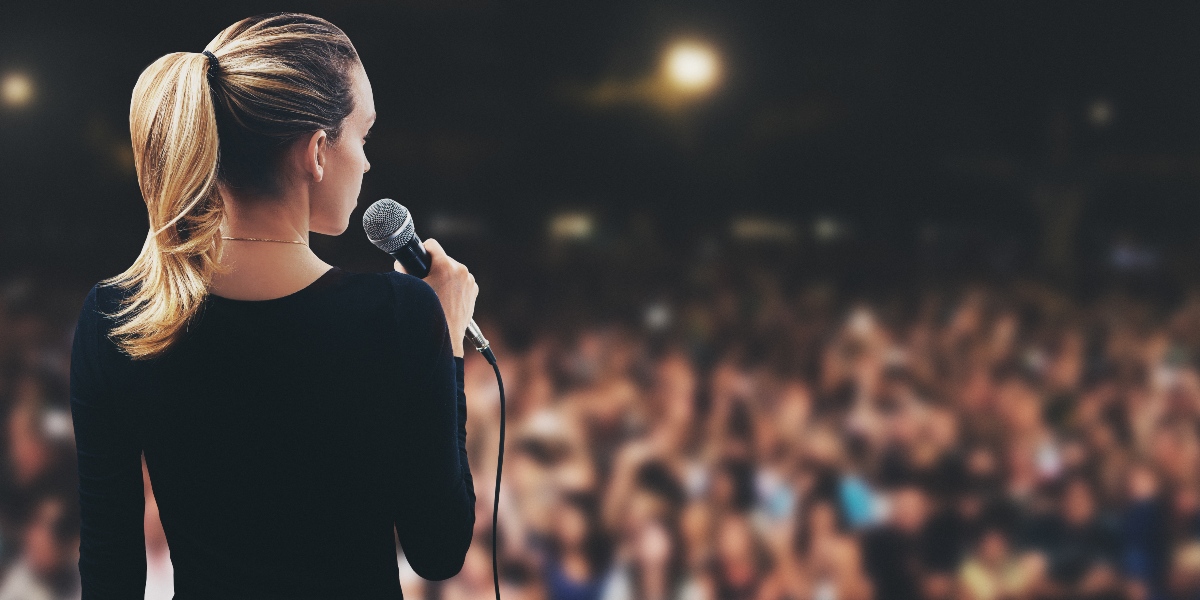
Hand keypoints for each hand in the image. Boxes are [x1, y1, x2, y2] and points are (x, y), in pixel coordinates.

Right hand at [395, 238, 477, 356]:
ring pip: (452, 269)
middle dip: (433, 267)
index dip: (422, 251)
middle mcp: (460, 270)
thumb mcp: (413, 289)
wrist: (444, 336)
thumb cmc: (427, 314)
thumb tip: (401, 263)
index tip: (418, 259)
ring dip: (444, 276)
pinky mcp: (473, 290)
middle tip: (426, 281)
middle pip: (443, 258)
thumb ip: (405, 272)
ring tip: (437, 292)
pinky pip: (461, 280)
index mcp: (445, 266)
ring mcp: (469, 281)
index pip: (431, 245)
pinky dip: (454, 285)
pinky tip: (446, 297)